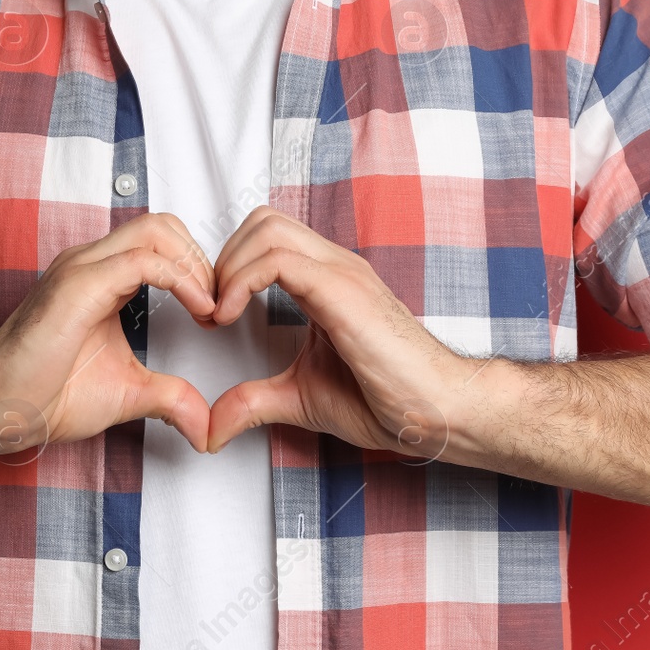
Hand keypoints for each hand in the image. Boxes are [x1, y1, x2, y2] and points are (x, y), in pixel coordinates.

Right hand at [0, 213, 217, 458]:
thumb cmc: (46, 395)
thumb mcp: (128, 393)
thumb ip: (169, 398)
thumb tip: (205, 426)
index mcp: (100, 277)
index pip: (161, 241)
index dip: (197, 268)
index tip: (215, 312)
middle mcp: (89, 262)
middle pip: (163, 224)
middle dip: (202, 259)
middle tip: (217, 305)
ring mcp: (82, 269)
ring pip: (156, 231)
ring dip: (195, 265)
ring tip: (209, 307)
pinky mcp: (78, 286)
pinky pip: (142, 261)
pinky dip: (181, 280)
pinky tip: (197, 311)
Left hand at [205, 206, 493, 459]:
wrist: (437, 412)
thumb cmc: (386, 399)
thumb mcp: (300, 399)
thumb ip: (254, 402)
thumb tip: (211, 429)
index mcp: (326, 281)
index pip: (266, 238)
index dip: (228, 267)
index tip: (212, 315)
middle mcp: (334, 266)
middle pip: (262, 221)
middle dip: (222, 259)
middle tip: (212, 310)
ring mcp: (342, 273)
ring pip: (266, 229)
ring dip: (227, 267)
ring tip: (218, 314)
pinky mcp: (344, 292)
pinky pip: (279, 261)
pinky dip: (240, 282)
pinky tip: (230, 319)